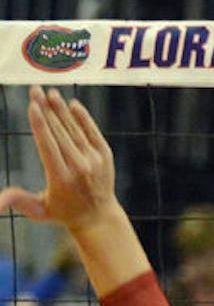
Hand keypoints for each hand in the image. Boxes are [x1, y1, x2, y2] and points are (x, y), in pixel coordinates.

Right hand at [0, 88, 119, 229]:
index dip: (40, 124)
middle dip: (46, 109)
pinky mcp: (105, 155)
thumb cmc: (61, 212)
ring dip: (62, 110)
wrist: (98, 216)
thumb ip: (17, 201)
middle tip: (35, 89)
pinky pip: (93, 132)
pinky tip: (73, 104)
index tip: (32, 106)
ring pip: (75, 130)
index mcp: (61, 178)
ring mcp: (94, 160)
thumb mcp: (37, 210)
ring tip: (50, 92)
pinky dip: (83, 118)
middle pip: (60, 133)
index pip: (48, 146)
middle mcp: (79, 167)